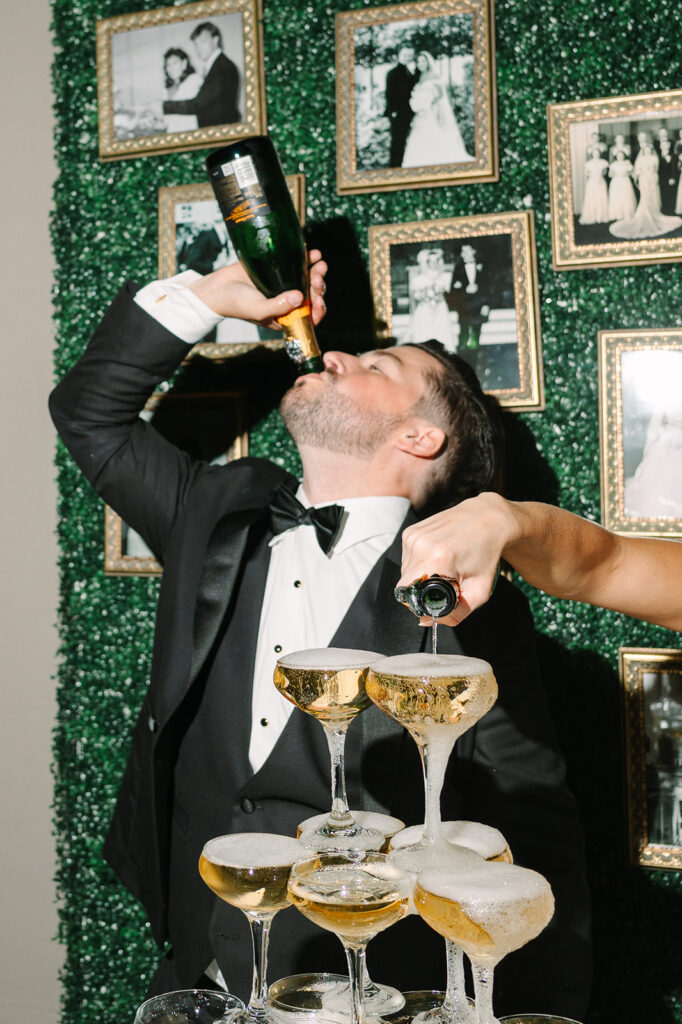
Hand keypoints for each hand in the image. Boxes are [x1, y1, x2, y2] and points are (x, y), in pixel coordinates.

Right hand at [188, 249, 327, 328]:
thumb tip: (299, 297)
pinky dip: (307, 260)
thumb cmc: (234, 303)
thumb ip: (277, 306)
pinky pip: (297, 265)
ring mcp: (283, 286)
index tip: (318, 300)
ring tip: (319, 263)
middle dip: (319, 287)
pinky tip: (313, 254)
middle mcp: (287, 303)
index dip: (318, 309)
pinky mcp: (278, 270)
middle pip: (312, 296)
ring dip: (317, 273)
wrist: (216, 288)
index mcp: (285, 317)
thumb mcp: (256, 309)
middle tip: (317, 277)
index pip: (308, 317)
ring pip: (308, 280)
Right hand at [398, 493, 514, 625]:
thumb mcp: (479, 591)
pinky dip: (420, 561)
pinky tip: (439, 553)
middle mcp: (420, 545)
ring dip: (421, 574)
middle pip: (405, 584)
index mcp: (437, 560)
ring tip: (445, 564)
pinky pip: (407, 557)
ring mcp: (413, 536)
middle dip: (422, 589)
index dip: (420, 603)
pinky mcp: (411, 531)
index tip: (438, 597)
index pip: (408, 595)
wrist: (488, 519)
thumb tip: (425, 621)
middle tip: (446, 581)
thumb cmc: (487, 555)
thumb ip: (454, 614)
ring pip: (406, 570)